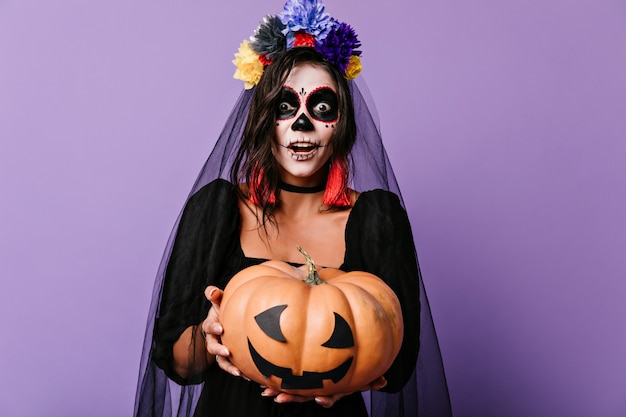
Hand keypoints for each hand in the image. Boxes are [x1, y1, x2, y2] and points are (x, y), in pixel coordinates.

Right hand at [201, 286, 241, 377]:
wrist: (224, 322)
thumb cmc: (223, 309)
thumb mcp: (219, 301)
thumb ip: (215, 295)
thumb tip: (212, 291)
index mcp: (211, 324)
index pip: (209, 326)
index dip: (213, 327)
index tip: (221, 329)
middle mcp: (213, 339)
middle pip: (211, 346)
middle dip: (218, 350)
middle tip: (227, 351)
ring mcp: (220, 349)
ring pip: (220, 360)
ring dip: (228, 366)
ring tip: (237, 371)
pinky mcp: (227, 358)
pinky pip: (230, 366)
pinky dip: (237, 371)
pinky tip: (248, 376)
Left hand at [260, 376, 386, 407]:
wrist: (345, 368)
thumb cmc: (353, 373)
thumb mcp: (363, 377)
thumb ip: (371, 380)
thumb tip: (384, 381)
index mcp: (332, 389)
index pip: (327, 397)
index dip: (323, 400)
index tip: (319, 400)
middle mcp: (318, 388)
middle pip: (303, 394)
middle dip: (290, 396)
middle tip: (276, 397)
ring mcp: (308, 382)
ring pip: (292, 388)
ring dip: (279, 390)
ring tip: (266, 392)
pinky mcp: (299, 373)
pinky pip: (286, 372)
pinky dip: (275, 375)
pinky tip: (258, 372)